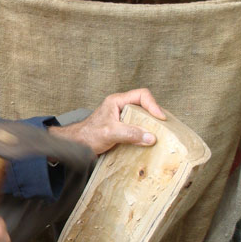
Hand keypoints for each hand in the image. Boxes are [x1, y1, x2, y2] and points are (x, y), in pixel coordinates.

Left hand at [50, 88, 165, 155]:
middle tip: (163, 127)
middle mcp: (121, 106)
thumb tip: (151, 137)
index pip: (142, 95)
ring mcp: (122, 117)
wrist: (77, 146)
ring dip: (150, 125)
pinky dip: (144, 133)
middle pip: (144, 105)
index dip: (153, 105)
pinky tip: (148, 141)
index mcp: (117, 101)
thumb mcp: (111, 133)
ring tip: (159, 134)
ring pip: (142, 117)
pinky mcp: (122, 128)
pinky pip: (138, 127)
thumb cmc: (89, 135)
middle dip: (154, 115)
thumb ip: (130, 133)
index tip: (161, 119)